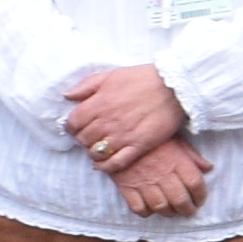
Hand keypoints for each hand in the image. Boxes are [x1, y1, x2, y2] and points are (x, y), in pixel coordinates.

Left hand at [62, 61, 191, 171]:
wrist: (174, 87)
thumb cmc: (142, 78)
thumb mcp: (111, 75)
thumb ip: (87, 86)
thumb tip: (68, 96)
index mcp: (99, 102)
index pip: (73, 122)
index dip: (71, 127)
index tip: (75, 127)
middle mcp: (108, 121)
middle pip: (83, 139)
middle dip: (82, 139)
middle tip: (87, 137)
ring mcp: (123, 135)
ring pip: (96, 152)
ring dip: (92, 152)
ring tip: (96, 148)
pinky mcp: (139, 146)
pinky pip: (116, 163)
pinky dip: (105, 166)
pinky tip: (102, 164)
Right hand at [106, 138, 210, 220]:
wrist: (117, 133)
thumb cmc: (150, 136)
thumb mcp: (175, 138)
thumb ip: (192, 155)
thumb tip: (208, 168)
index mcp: (176, 160)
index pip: (195, 183)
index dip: (201, 195)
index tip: (200, 199)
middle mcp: (162, 173)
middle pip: (180, 200)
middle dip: (187, 210)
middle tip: (188, 211)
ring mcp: (144, 181)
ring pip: (161, 207)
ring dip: (169, 213)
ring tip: (171, 212)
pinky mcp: (126, 187)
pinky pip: (138, 208)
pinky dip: (146, 212)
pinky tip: (150, 208)